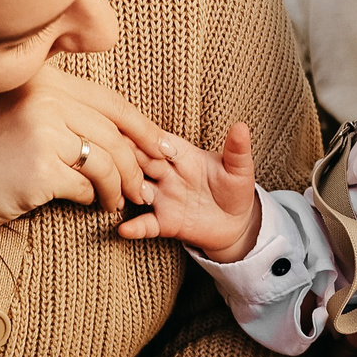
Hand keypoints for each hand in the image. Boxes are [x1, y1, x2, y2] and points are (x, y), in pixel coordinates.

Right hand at [0, 62, 166, 235]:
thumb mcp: (16, 114)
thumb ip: (60, 110)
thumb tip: (121, 133)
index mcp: (41, 79)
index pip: (110, 101)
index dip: (141, 127)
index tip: (159, 148)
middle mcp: (43, 96)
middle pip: (114, 133)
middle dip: (138, 164)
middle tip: (146, 187)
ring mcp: (42, 130)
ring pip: (108, 161)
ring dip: (121, 187)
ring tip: (118, 202)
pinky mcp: (40, 167)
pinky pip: (88, 187)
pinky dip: (94, 200)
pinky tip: (91, 206)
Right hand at [119, 125, 261, 261]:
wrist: (236, 223)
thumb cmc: (235, 189)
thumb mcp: (239, 170)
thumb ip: (237, 150)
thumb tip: (242, 126)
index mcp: (182, 154)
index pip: (158, 140)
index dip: (146, 136)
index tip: (132, 131)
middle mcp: (167, 174)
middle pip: (141, 161)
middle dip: (128, 157)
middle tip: (114, 156)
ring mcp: (163, 197)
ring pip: (137, 189)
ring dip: (128, 189)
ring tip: (122, 192)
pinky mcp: (165, 222)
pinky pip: (145, 224)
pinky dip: (134, 227)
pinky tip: (124, 230)